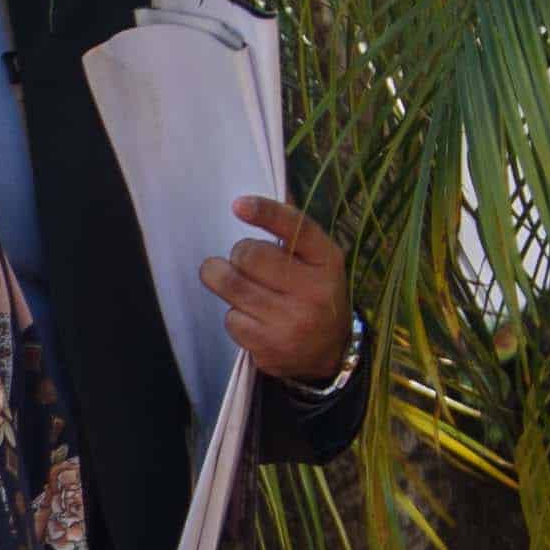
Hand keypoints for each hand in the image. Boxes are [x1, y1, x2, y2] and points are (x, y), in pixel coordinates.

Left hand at [202, 196, 351, 386]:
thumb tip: (259, 197)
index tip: (239, 205)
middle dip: (237, 255)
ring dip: (221, 279)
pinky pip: (230, 318)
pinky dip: (233, 315)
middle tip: (243, 263)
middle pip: (249, 255)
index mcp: (327, 260)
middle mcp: (315, 289)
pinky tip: (250, 317)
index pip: (297, 228)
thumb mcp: (316, 261)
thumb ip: (292, 232)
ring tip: (229, 280)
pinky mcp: (271, 346)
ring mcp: (293, 320)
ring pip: (232, 284)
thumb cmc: (313, 294)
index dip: (266, 212)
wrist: (327, 352)